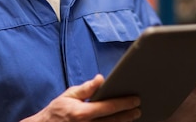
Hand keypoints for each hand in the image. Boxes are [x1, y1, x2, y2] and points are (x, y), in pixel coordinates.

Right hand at [21, 74, 141, 121]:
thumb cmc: (56, 112)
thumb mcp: (68, 96)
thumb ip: (86, 89)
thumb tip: (101, 79)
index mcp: (82, 113)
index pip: (108, 107)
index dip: (124, 103)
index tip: (135, 100)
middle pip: (113, 121)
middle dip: (128, 115)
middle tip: (138, 109)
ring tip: (132, 117)